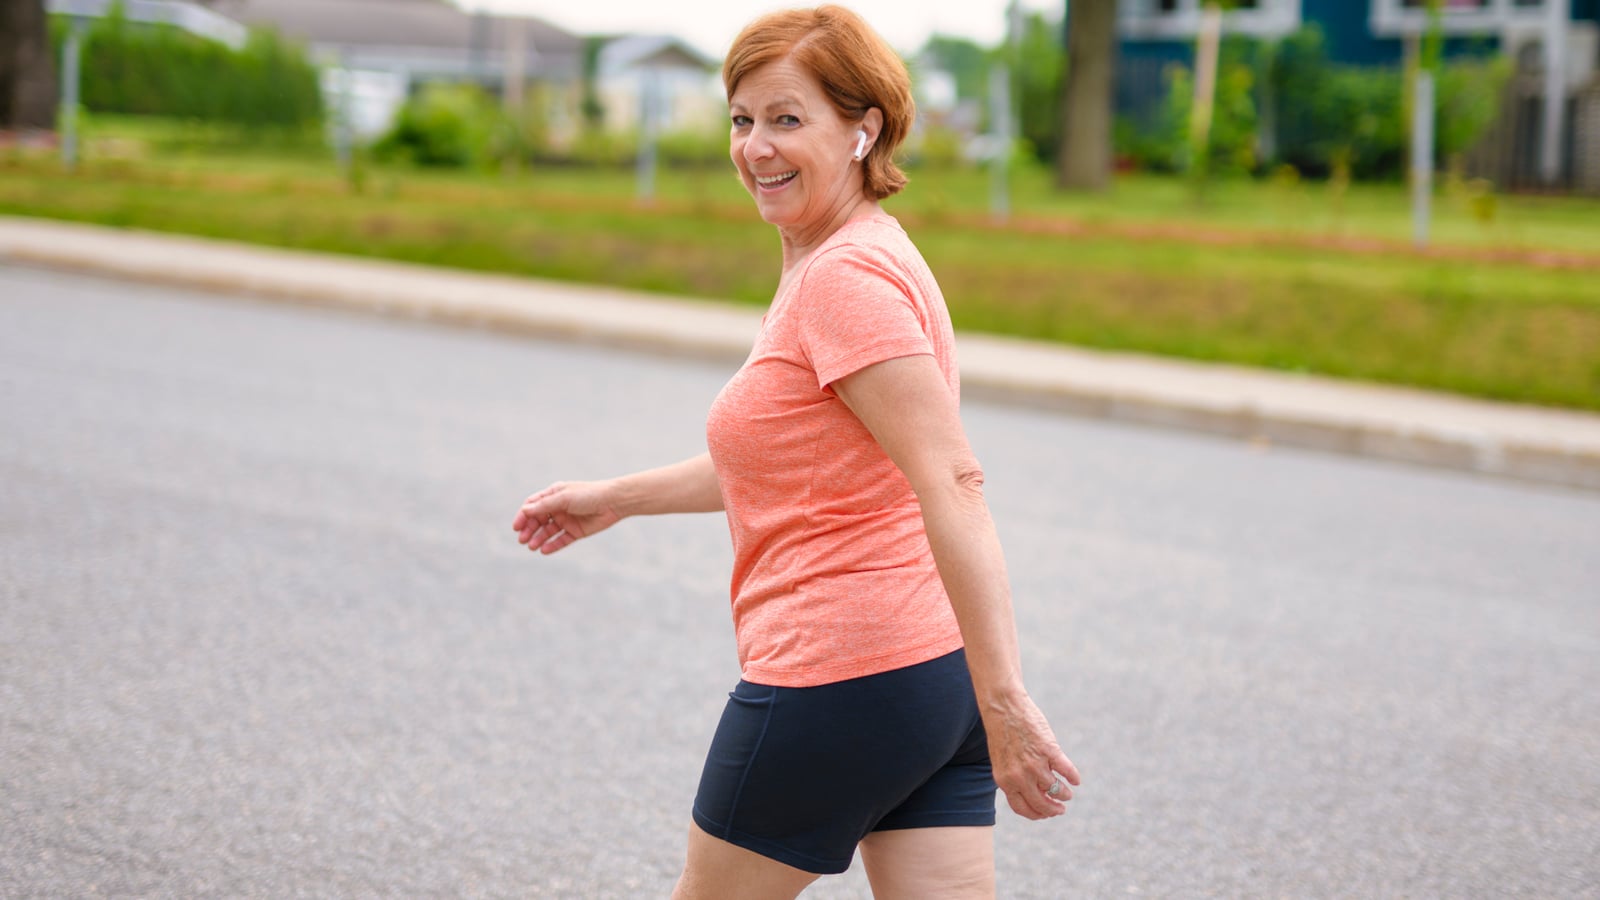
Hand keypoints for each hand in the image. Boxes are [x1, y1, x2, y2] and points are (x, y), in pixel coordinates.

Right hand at [512, 480, 621, 554]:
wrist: (613, 502)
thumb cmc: (588, 494)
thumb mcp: (563, 498)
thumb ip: (544, 505)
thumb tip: (524, 510)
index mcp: (553, 495)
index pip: (533, 506)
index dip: (523, 516)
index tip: (516, 527)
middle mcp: (558, 508)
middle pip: (538, 520)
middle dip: (529, 530)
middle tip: (522, 540)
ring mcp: (567, 520)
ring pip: (548, 532)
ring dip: (538, 539)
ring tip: (532, 546)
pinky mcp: (576, 532)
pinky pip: (561, 540)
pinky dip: (552, 545)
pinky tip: (544, 550)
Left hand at [983, 691, 1080, 819]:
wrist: (1003, 706)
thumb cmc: (1002, 731)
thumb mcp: (1002, 760)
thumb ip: (1012, 777)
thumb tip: (1031, 792)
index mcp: (1004, 780)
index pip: (1022, 808)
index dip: (1037, 814)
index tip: (1046, 813)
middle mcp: (1019, 776)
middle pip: (1041, 804)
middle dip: (1053, 810)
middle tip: (1061, 808)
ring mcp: (1034, 764)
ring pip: (1056, 789)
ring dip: (1064, 794)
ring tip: (1068, 793)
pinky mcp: (1048, 750)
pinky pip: (1066, 770)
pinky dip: (1073, 777)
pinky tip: (1075, 779)